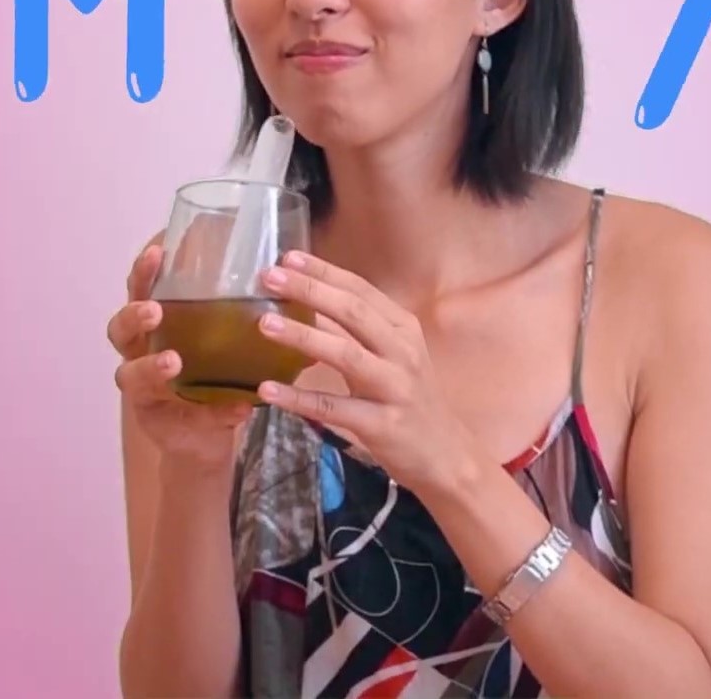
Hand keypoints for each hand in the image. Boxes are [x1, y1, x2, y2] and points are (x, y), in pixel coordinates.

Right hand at [108, 241, 252, 473]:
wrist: (204, 438)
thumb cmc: (209, 376)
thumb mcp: (222, 343)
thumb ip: (245, 319)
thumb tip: (292, 291)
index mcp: (154, 326)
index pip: (140, 291)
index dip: (143, 273)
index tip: (156, 251)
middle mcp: (139, 354)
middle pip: (120, 329)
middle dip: (134, 316)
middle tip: (156, 310)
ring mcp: (143, 392)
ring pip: (130, 375)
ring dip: (151, 366)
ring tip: (174, 361)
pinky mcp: (158, 424)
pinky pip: (185, 416)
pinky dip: (214, 412)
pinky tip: (239, 408)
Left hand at [253, 251, 473, 492]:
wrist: (445, 454)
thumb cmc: (410, 398)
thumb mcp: (390, 356)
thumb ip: (353, 331)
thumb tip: (307, 304)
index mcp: (403, 328)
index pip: (360, 289)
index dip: (324, 271)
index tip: (288, 256)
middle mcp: (402, 351)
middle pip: (352, 312)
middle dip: (309, 290)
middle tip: (269, 277)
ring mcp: (394, 387)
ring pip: (345, 354)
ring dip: (303, 336)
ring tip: (265, 324)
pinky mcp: (382, 425)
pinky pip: (334, 408)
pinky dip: (299, 398)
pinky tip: (268, 390)